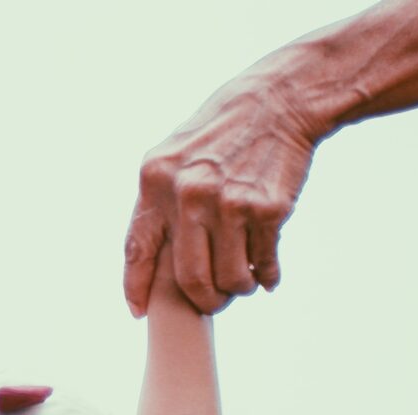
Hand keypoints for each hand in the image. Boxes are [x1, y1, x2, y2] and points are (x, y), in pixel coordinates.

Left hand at [124, 71, 319, 316]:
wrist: (281, 99)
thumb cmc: (224, 131)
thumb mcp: (175, 155)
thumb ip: (160, 200)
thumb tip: (150, 262)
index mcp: (156, 181)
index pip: (138, 249)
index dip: (136, 287)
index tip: (139, 312)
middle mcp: (189, 195)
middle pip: (189, 278)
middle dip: (203, 299)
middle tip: (212, 302)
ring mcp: (230, 203)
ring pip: (229, 277)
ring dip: (236, 289)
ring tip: (241, 284)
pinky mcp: (268, 208)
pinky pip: (263, 262)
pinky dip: (266, 276)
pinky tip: (267, 277)